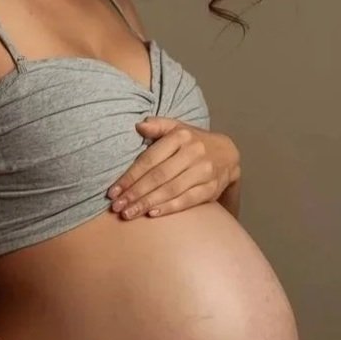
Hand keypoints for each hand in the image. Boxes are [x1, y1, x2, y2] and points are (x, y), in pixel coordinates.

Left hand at [107, 117, 240, 219]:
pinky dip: (169, 208)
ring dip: (148, 203)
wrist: (227, 153)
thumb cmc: (194, 142)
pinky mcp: (212, 188)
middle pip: (158, 176)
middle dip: (135, 193)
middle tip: (117, 207)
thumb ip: (158, 126)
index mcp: (181, 137)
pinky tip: (152, 214)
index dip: (130, 177)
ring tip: (129, 213)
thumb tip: (138, 126)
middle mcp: (193, 153)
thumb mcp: (177, 128)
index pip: (149, 159)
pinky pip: (188, 200)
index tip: (113, 191)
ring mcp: (204, 171)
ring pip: (171, 190)